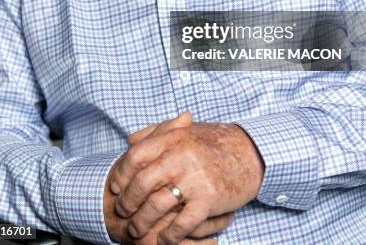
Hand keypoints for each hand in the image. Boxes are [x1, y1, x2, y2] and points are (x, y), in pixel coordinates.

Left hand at [110, 119, 264, 243]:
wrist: (250, 152)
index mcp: (174, 138)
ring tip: (136, 229)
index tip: (115, 185)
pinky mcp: (209, 199)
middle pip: (142, 182)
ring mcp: (195, 179)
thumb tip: (131, 140)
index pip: (136, 155)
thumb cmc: (215, 141)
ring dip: (142, 221)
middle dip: (128, 201)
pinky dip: (169, 235)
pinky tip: (163, 239)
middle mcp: (181, 156)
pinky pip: (182, 223)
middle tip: (122, 210)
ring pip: (157, 205)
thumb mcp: (185, 130)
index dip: (121, 173)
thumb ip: (157, 132)